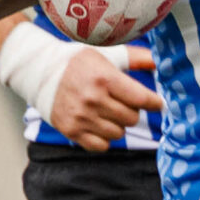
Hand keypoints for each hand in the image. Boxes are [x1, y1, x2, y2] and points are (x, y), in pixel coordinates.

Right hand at [48, 47, 164, 151]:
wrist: (40, 71)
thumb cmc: (78, 62)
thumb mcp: (106, 54)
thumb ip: (135, 58)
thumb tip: (160, 61)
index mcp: (104, 78)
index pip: (142, 99)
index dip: (154, 102)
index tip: (156, 102)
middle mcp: (93, 99)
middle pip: (132, 118)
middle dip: (132, 110)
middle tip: (124, 102)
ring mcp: (81, 117)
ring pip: (118, 133)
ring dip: (118, 124)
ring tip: (108, 112)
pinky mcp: (71, 131)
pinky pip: (101, 146)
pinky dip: (104, 138)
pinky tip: (98, 124)